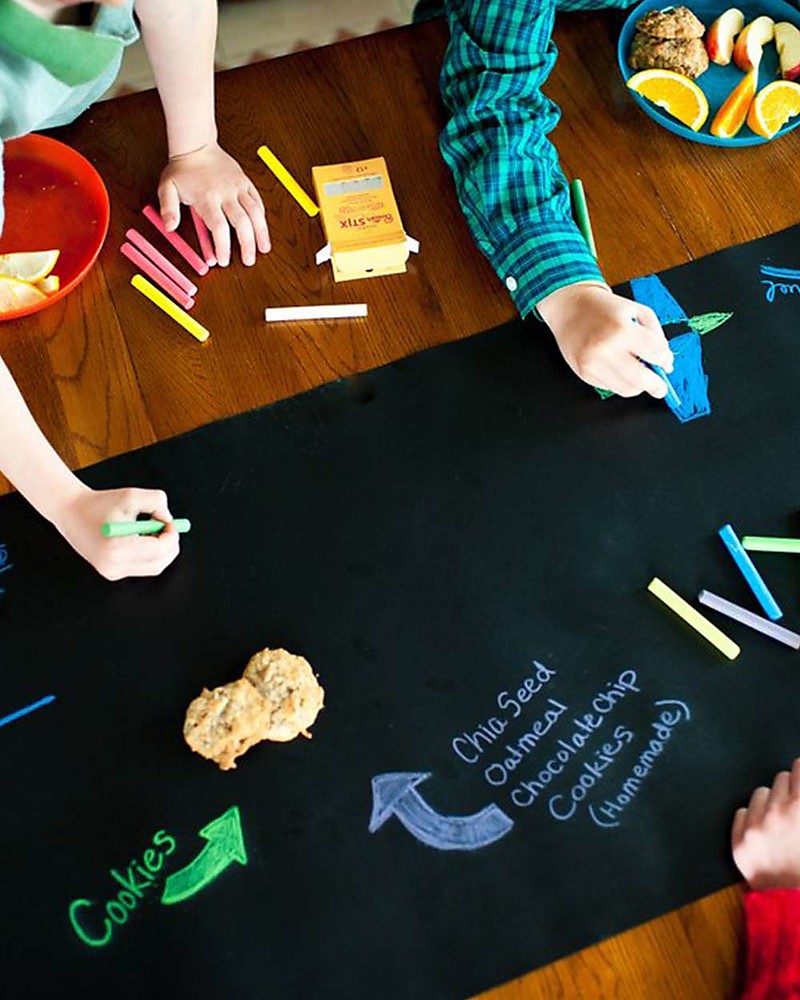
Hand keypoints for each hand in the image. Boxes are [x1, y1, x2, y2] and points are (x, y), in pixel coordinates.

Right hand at [52, 484, 180, 580]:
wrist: (71, 512)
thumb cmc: (101, 503)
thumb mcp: (131, 495)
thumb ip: (157, 503)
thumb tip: (168, 521)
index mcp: (116, 549)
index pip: (158, 550)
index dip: (170, 536)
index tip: (170, 522)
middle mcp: (113, 566)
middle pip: (159, 563)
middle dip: (169, 545)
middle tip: (168, 527)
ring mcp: (112, 573)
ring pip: (153, 566)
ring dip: (160, 549)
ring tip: (149, 528)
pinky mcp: (112, 573)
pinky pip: (141, 566)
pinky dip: (149, 553)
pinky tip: (138, 537)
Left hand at [157, 142, 270, 266]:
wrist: (196, 145)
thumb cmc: (182, 170)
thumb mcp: (167, 188)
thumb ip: (168, 209)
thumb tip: (169, 228)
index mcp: (207, 197)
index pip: (219, 226)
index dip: (223, 246)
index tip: (222, 261)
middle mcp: (226, 193)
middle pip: (242, 222)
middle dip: (247, 244)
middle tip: (248, 261)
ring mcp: (238, 187)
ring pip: (256, 212)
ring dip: (262, 232)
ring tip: (264, 249)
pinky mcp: (246, 183)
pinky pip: (258, 201)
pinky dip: (262, 217)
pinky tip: (262, 229)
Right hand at [537, 283, 673, 397]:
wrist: (570, 307)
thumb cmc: (604, 308)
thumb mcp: (637, 310)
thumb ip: (655, 335)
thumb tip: (666, 363)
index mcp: (622, 329)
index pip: (655, 354)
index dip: (665, 360)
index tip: (666, 362)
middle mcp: (606, 348)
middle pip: (641, 379)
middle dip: (656, 386)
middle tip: (660, 388)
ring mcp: (593, 363)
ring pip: (626, 389)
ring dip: (637, 386)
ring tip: (638, 375)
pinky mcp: (584, 373)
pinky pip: (610, 387)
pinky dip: (619, 381)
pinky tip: (617, 368)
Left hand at [732, 760, 799, 890]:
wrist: (796, 904)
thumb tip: (799, 787)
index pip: (799, 767)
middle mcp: (777, 812)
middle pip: (781, 778)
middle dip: (791, 791)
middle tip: (796, 809)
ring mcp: (755, 825)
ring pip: (761, 792)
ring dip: (771, 803)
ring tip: (782, 823)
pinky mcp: (739, 838)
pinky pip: (742, 811)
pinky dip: (752, 819)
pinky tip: (766, 834)